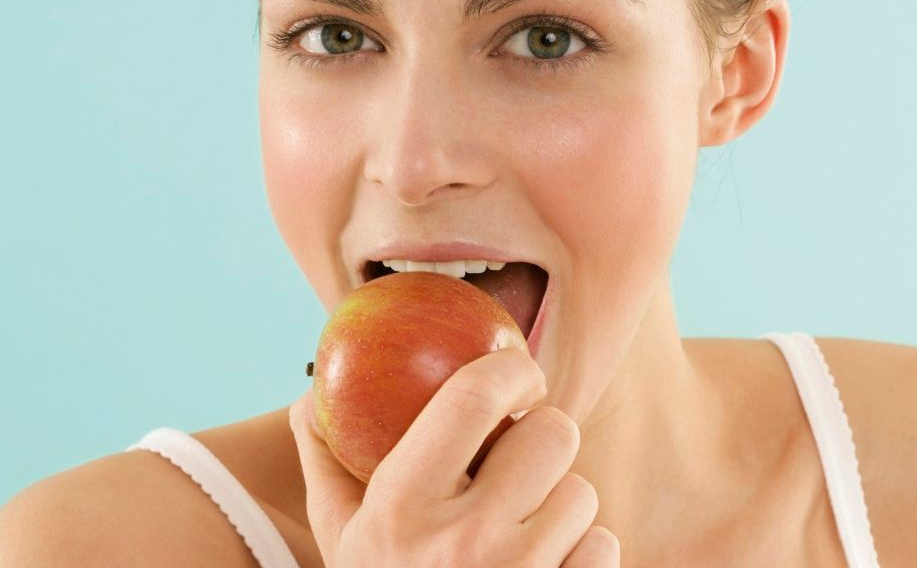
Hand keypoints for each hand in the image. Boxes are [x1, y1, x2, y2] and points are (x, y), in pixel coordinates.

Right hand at [290, 346, 620, 566]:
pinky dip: (582, 551)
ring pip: (582, 491)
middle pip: (553, 434)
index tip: (516, 374)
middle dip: (540, 439)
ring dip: (560, 502)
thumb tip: (312, 393)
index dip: (509, 368)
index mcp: (403, 506)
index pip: (474, 396)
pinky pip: (603, 544)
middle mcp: (465, 541)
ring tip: (520, 529)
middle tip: (518, 460)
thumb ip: (325, 462)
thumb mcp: (340, 538)